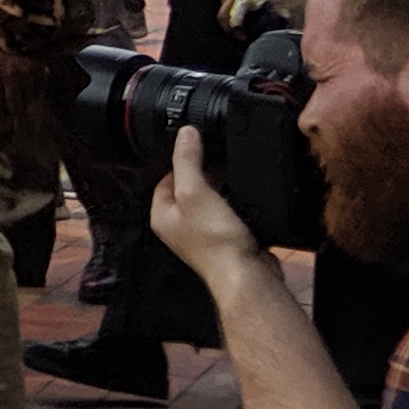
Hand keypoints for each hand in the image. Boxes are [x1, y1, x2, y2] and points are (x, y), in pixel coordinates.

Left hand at [0, 28, 45, 135]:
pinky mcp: (42, 63)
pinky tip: (39, 94)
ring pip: (30, 96)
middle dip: (14, 115)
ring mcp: (29, 71)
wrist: (12, 14)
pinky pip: (43, 82)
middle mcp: (12, 78)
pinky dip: (41, 90)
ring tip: (27, 113)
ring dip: (28, 106)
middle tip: (14, 123)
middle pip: (15, 104)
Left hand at [150, 128, 258, 287]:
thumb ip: (188, 161)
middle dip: (203, 173)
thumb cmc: (217, 243)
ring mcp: (202, 234)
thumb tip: (185, 134)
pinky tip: (244, 201)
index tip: (198, 147)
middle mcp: (178, 226)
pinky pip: (226, 214)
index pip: (165, 177)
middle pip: (187, 188)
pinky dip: (234, 204)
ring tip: (231, 179)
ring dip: (220, 188)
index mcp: (162, 215)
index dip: (182, 161)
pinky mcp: (224, 239)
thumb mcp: (196, 191)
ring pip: (209, 201)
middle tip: (218, 162)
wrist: (246, 274)